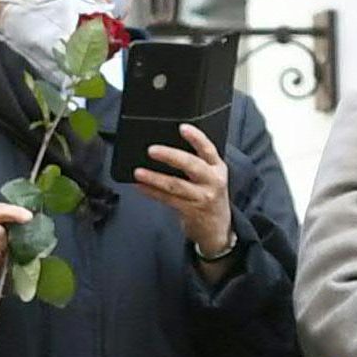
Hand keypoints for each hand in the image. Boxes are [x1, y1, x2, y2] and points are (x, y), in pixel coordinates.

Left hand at [137, 126, 233, 256]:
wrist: (218, 228)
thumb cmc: (208, 196)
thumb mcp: (210, 176)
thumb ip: (195, 163)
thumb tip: (164, 149)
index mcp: (217, 167)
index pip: (208, 149)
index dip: (196, 137)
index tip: (183, 127)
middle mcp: (212, 181)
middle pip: (191, 165)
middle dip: (170, 156)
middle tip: (151, 150)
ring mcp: (202, 197)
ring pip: (176, 185)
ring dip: (155, 178)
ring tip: (138, 172)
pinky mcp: (191, 211)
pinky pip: (168, 199)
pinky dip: (152, 192)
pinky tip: (140, 186)